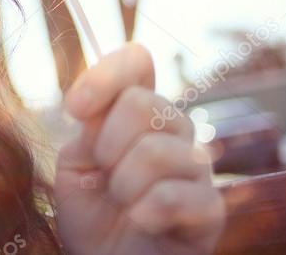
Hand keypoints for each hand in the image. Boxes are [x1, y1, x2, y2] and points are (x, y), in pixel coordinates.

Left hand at [53, 43, 224, 254]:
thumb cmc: (92, 215)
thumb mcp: (76, 163)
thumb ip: (91, 126)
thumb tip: (98, 104)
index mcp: (139, 113)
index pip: (137, 62)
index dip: (105, 76)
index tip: (74, 108)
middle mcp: (174, 132)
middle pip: (142, 104)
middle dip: (107, 145)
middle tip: (105, 176)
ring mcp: (197, 168)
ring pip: (154, 151)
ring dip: (122, 186)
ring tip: (123, 205)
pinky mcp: (211, 208)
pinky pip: (174, 194)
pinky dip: (145, 212)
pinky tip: (143, 222)